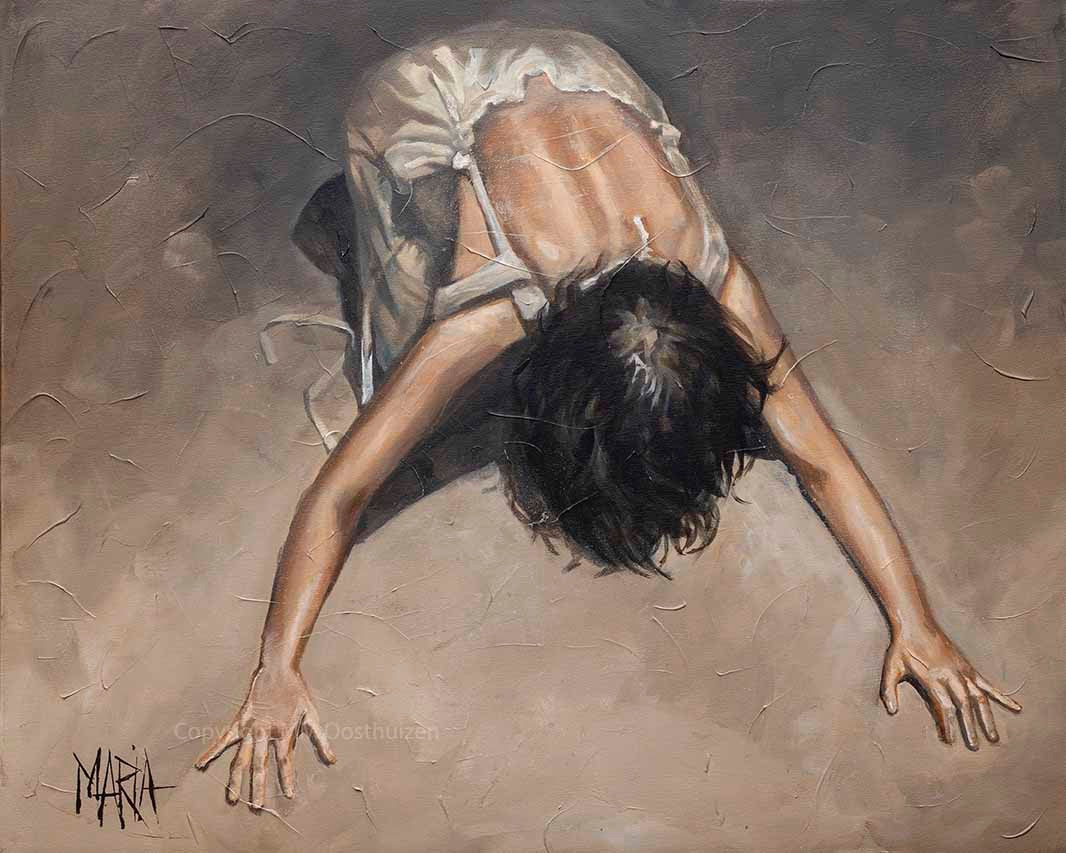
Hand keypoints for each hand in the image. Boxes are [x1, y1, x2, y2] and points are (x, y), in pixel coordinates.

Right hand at [195, 665, 335, 806]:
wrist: (278, 670)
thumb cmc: (297, 693)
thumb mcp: (312, 714)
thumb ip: (320, 739)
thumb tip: (332, 761)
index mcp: (283, 731)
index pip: (285, 761)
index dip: (287, 778)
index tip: (288, 795)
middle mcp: (264, 732)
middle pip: (260, 765)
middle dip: (258, 787)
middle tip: (256, 807)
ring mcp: (250, 727)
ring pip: (241, 758)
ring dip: (236, 779)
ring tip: (232, 798)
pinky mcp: (239, 721)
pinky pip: (223, 739)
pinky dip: (211, 751)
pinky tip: (200, 764)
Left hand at [880, 625, 1020, 749]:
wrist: (916, 623)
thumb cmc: (902, 647)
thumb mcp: (891, 667)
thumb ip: (889, 690)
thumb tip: (892, 711)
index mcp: (932, 677)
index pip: (944, 706)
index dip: (948, 725)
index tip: (950, 740)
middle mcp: (951, 675)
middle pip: (964, 705)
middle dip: (970, 727)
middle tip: (974, 747)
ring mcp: (962, 671)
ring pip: (979, 698)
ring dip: (987, 718)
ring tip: (993, 737)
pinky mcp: (968, 667)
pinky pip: (988, 684)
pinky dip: (1002, 697)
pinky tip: (1016, 707)